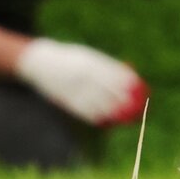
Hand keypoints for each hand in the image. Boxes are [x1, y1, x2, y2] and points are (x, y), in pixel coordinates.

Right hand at [15, 38, 146, 126]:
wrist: (39, 62)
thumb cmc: (68, 59)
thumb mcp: (86, 57)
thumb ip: (104, 66)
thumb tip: (126, 75)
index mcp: (91, 62)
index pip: (115, 74)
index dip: (130, 83)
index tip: (141, 89)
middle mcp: (84, 76)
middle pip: (111, 91)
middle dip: (126, 100)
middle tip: (137, 108)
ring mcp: (75, 89)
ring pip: (100, 104)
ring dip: (114, 112)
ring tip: (126, 118)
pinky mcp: (67, 100)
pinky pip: (86, 112)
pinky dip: (98, 117)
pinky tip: (107, 121)